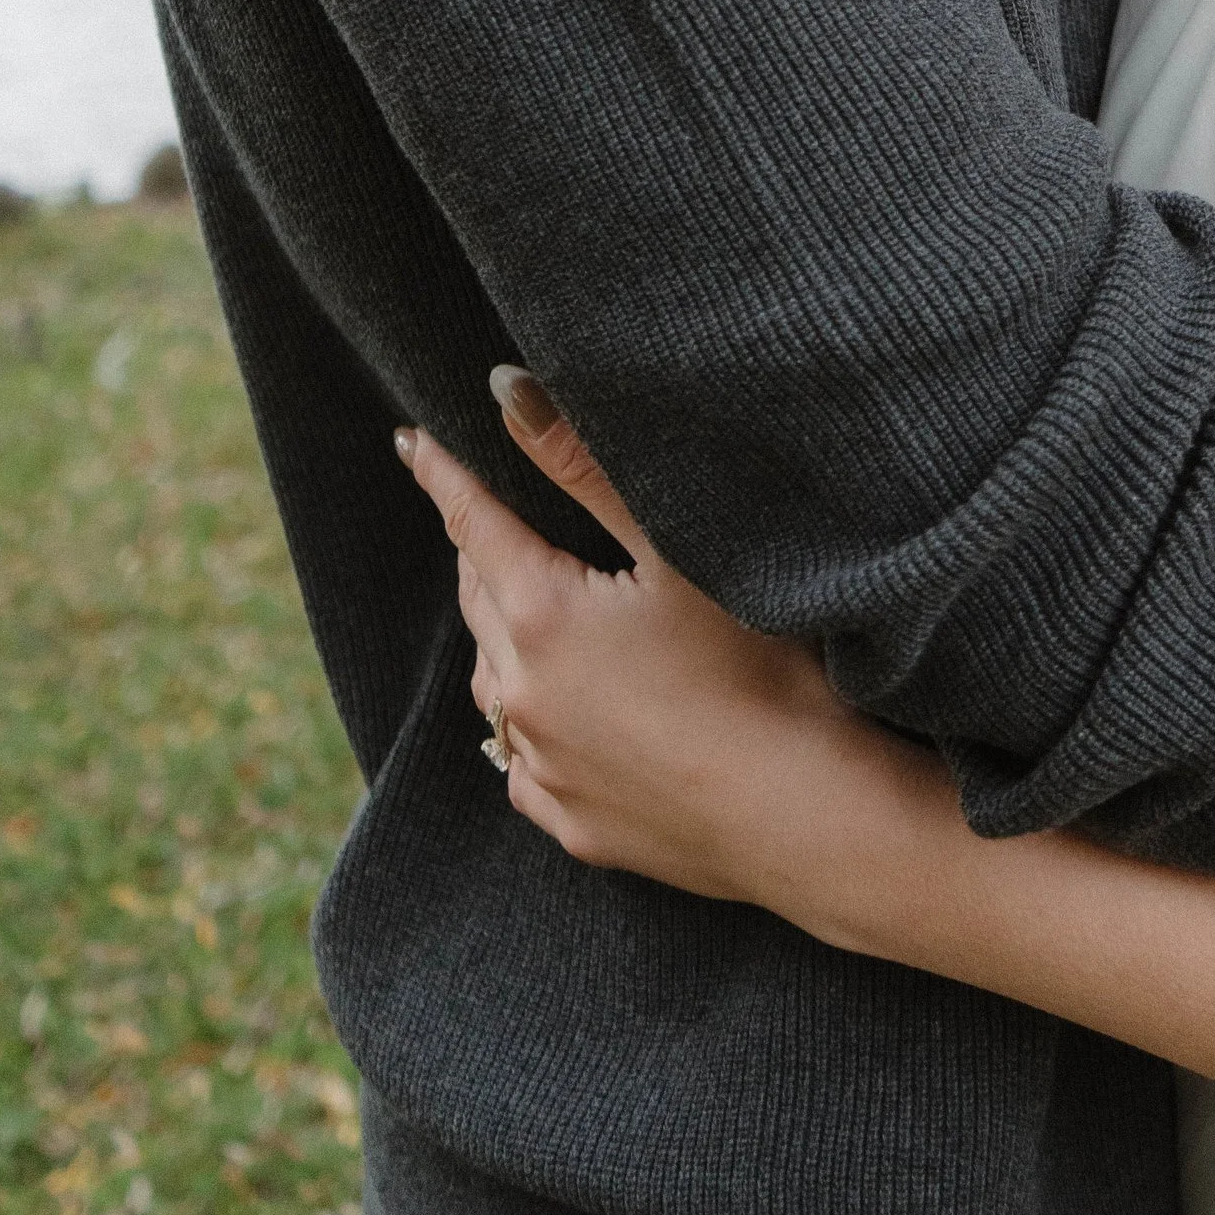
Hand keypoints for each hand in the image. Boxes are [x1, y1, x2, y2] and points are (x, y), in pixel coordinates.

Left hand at [394, 378, 891, 913]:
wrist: (802, 814)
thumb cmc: (756, 669)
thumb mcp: (673, 550)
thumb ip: (582, 466)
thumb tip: (506, 391)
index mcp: (542, 615)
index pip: (473, 523)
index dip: (443, 475)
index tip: (412, 441)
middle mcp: (520, 695)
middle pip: (480, 598)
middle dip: (482, 553)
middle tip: (490, 518)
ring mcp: (543, 767)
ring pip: (495, 682)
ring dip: (504, 639)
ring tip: (534, 612)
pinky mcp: (573, 822)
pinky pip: (526, 761)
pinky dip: (534, 725)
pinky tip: (570, 715)